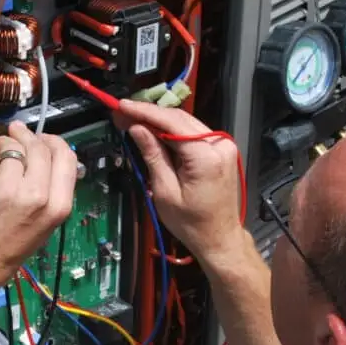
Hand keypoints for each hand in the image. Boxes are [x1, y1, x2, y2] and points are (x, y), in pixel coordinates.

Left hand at [0, 122, 77, 289]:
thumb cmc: (7, 249)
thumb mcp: (44, 225)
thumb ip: (50, 192)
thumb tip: (48, 157)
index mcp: (57, 207)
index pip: (66, 158)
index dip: (55, 143)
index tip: (44, 138)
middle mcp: (36, 195)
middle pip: (40, 147)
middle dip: (28, 135)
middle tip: (17, 132)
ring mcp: (7, 187)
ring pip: (12, 148)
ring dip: (5, 146)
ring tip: (0, 153)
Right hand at [119, 100, 244, 265]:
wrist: (219, 238)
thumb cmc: (193, 223)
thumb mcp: (165, 191)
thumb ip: (153, 155)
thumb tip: (138, 129)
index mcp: (206, 156)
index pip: (171, 122)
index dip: (144, 112)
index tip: (123, 107)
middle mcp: (219, 145)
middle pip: (179, 117)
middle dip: (149, 113)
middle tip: (123, 112)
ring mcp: (223, 146)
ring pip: (185, 122)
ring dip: (159, 119)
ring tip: (133, 119)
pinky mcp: (220, 150)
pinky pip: (192, 132)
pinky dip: (172, 130)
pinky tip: (153, 130)